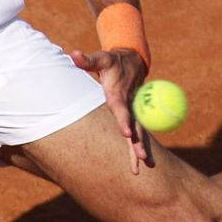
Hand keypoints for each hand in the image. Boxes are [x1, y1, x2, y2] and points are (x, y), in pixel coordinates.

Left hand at [66, 47, 149, 173]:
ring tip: (148, 167)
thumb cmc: (112, 61)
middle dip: (138, 143)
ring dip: (144, 149)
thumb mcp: (101, 59)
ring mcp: (135, 111)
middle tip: (142, 157)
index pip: (121, 110)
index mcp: (119, 95)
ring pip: (141, 133)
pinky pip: (141, 133)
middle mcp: (129, 105)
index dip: (124, 121)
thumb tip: (73, 54)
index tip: (127, 134)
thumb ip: (87, 60)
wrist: (133, 60)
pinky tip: (148, 162)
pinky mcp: (137, 115)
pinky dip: (144, 147)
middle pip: (135, 126)